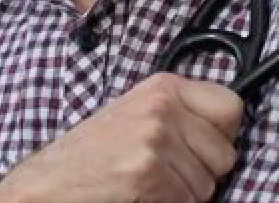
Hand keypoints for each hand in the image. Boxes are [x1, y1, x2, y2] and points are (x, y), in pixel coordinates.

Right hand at [0, 72, 243, 202]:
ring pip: (208, 186)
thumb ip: (179, 114)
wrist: (46, 184)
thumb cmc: (91, 155)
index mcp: (163, 87)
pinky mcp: (148, 173)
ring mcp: (156, 140)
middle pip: (225, 154)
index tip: (203, 146)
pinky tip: (139, 195)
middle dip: (203, 172)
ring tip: (146, 183)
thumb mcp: (137, 114)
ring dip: (184, 194)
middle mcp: (163, 107)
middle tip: (165, 172)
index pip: (232, 106)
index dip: (221, 134)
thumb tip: (226, 130)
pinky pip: (188, 202)